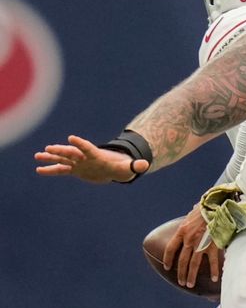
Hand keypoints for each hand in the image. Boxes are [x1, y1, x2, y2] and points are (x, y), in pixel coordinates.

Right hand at [34, 135, 149, 183]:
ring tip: (38, 155)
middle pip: (71, 153)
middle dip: (61, 150)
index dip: (80, 143)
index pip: (88, 148)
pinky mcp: (75, 170)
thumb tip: (145, 164)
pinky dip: (50, 170)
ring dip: (51, 158)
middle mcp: (85, 157)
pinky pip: (60, 170)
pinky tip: (38, 169)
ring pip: (63, 159)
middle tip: (49, 148)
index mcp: (96, 155)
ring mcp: (78, 163)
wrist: (113, 168)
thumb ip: (135, 165)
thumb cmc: (121, 166)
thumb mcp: (128, 167)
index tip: (71, 138)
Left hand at [163, 206, 221, 287]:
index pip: (170, 248)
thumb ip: (191, 216)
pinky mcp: (213, 245)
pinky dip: (213, 271)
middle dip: (181, 273)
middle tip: (181, 282)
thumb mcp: (194, 211)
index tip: (167, 267)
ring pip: (194, 264)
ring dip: (191, 276)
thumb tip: (194, 209)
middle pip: (182, 260)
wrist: (218, 205)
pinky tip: (214, 278)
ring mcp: (201, 243)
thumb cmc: (207, 206)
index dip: (168, 259)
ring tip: (190, 284)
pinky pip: (212, 261)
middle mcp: (189, 239)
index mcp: (182, 231)